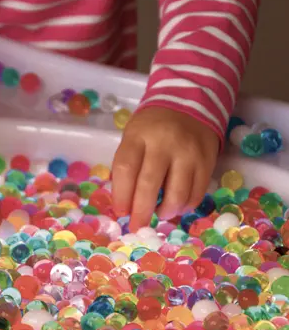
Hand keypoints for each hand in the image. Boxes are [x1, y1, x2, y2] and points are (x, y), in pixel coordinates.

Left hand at [112, 107, 219, 231]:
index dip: (121, 195)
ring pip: (177, 194)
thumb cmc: (152, 127)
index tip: (121, 212)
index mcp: (138, 136)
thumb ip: (128, 166)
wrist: (188, 103)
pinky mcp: (207, 161)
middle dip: (141, 212)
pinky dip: (185, 206)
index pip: (126, 169)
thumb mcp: (133, 137)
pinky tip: (176, 206)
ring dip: (166, 211)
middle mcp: (164, 144)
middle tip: (138, 226)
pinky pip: (197, 193)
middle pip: (149, 185)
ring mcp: (188, 152)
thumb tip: (125, 204)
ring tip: (159, 213)